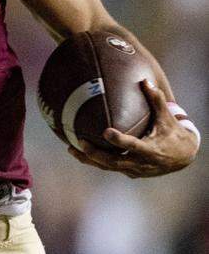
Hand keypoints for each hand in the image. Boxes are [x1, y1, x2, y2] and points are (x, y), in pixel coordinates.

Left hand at [68, 81, 199, 177]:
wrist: (182, 157)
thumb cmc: (172, 133)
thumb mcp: (166, 118)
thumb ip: (156, 99)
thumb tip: (144, 80)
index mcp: (151, 150)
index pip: (133, 146)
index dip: (120, 141)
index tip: (106, 132)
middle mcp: (142, 163)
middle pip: (115, 162)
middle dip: (96, 154)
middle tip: (80, 141)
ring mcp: (135, 170)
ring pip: (109, 168)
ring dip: (89, 160)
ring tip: (71, 149)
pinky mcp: (130, 173)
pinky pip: (110, 168)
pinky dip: (95, 162)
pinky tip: (79, 152)